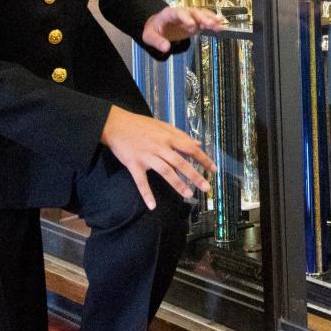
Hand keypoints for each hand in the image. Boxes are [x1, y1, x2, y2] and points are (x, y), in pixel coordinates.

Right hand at [101, 106, 215, 209]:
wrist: (116, 124)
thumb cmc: (141, 125)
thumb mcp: (163, 125)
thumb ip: (181, 135)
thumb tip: (198, 142)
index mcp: (168, 136)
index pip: (190, 148)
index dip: (203, 159)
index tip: (213, 169)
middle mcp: (159, 146)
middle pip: (180, 162)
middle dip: (195, 175)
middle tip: (207, 187)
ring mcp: (147, 156)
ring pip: (165, 172)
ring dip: (178, 184)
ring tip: (189, 195)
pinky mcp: (133, 164)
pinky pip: (141, 181)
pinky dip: (146, 194)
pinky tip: (152, 206)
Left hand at [142, 5, 225, 53]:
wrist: (158, 25)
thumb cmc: (153, 30)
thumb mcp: (149, 36)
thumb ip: (157, 41)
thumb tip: (166, 48)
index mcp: (169, 14)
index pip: (178, 12)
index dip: (185, 17)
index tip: (192, 25)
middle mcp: (182, 13)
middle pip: (193, 12)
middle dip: (202, 18)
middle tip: (211, 24)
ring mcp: (189, 17)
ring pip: (201, 15)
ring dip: (210, 19)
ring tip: (219, 24)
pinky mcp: (195, 22)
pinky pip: (204, 20)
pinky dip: (212, 21)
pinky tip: (221, 24)